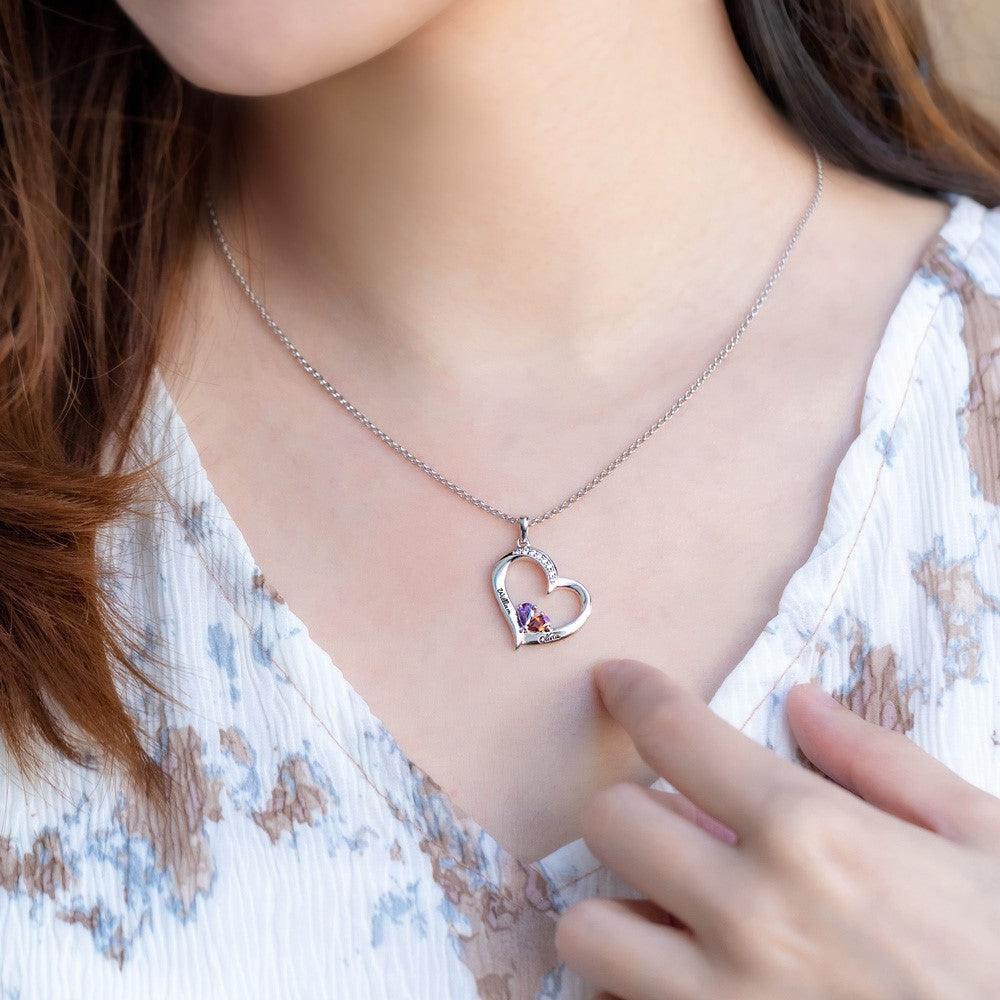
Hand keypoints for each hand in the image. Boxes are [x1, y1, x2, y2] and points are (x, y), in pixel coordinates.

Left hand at [555, 659, 999, 999]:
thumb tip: (803, 703)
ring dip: (614, 911)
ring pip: (585, 929)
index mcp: (814, 834)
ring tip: (666, 914)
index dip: (633, 691)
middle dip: (632, 808)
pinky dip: (633, 990)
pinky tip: (686, 981)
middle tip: (671, 822)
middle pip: (608, 820)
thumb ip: (881, 761)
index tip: (619, 683)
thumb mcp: (984, 838)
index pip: (675, 731)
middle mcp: (751, 914)